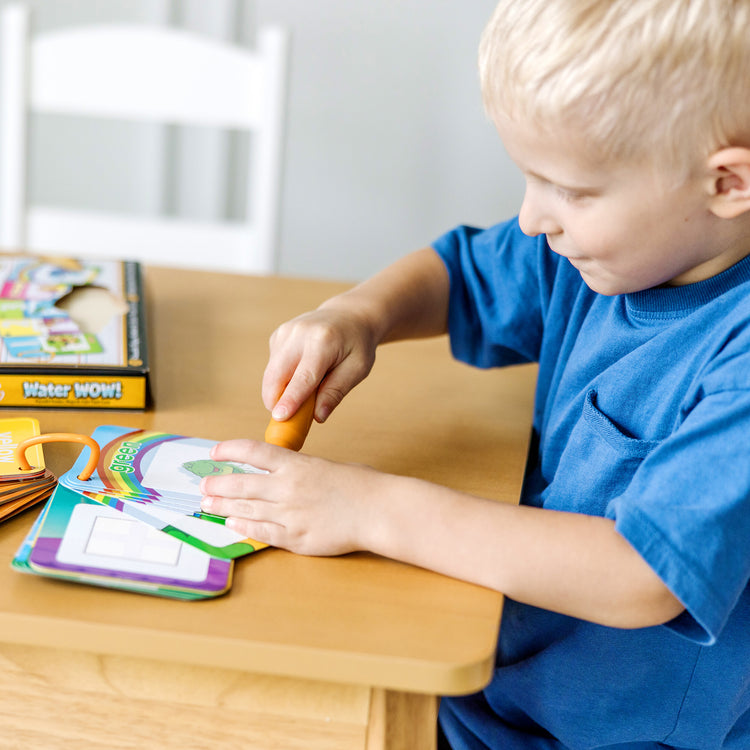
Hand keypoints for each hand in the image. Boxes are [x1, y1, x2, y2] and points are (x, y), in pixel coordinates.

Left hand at [200, 439, 382, 555]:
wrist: (378, 510)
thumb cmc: (361, 485)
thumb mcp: (326, 466)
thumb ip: (300, 470)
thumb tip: (280, 475)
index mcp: (297, 464)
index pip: (253, 451)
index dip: (229, 450)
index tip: (214, 452)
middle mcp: (287, 487)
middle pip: (241, 483)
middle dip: (218, 484)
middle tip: (204, 486)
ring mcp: (289, 514)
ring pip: (246, 509)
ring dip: (223, 506)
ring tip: (208, 505)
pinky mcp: (296, 538)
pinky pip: (262, 532)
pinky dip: (244, 527)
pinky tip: (232, 523)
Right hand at [262, 303, 377, 423]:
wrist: (349, 315)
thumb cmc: (356, 344)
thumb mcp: (358, 368)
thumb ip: (336, 391)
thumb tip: (318, 416)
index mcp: (323, 341)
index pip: (304, 376)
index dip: (290, 399)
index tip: (279, 418)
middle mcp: (299, 333)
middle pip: (277, 375)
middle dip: (275, 401)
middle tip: (287, 421)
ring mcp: (285, 332)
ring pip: (271, 374)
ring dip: (280, 392)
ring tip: (304, 394)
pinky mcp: (277, 336)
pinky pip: (273, 367)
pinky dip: (282, 379)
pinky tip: (301, 373)